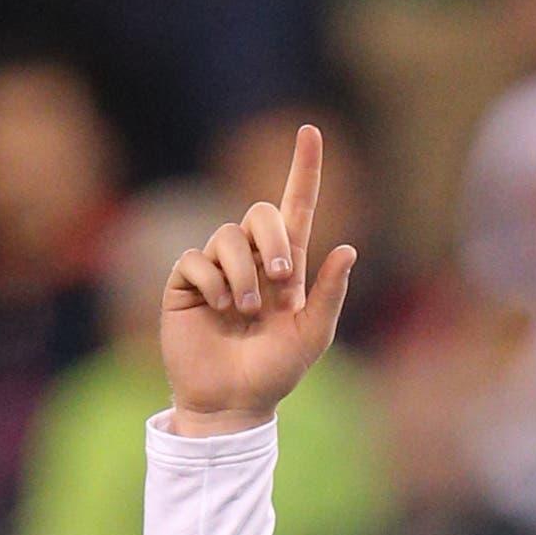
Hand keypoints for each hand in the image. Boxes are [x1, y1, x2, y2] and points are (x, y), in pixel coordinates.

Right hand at [162, 122, 356, 436]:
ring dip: (242, 274)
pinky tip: (217, 309)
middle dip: (272, 239)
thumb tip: (348, 248)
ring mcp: (217, 267)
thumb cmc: (274, 374)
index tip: (310, 131)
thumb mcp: (311, 337)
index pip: (295, 208)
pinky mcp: (186, 281)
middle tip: (281, 280)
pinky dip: (212, 283)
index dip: (303, 170)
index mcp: (286, 268)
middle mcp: (251, 259)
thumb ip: (329, 294)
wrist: (231, 403)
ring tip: (245, 312)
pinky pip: (197, 259)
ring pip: (227, 237)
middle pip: (259, 213)